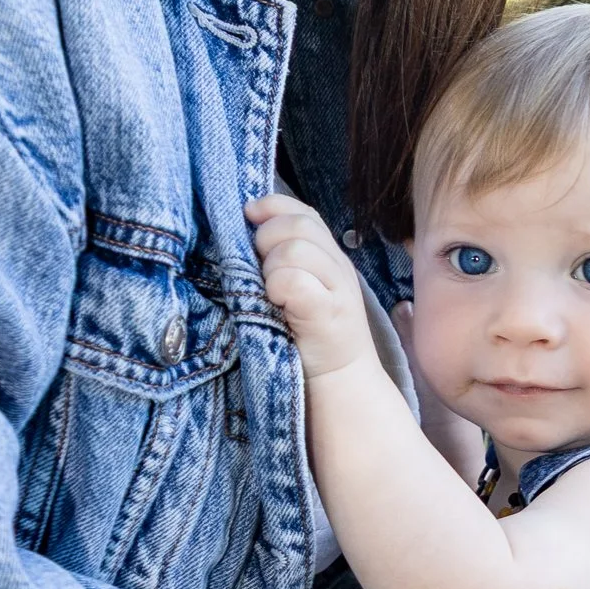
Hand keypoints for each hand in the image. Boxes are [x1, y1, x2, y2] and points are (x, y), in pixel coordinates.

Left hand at [246, 193, 373, 378]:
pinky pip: (294, 280)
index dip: (273, 206)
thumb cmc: (311, 336)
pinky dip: (277, 288)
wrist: (342, 382)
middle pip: (298, 225)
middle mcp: (338, 266)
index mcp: (330, 256)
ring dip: (270, 268)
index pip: (304, 212)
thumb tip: (247, 224)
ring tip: (270, 292)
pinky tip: (277, 304)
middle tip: (260, 269)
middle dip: (267, 239)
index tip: (248, 215)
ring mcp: (337, 288)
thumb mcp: (302, 288)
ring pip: (294, 250)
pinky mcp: (328, 313)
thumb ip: (285, 258)